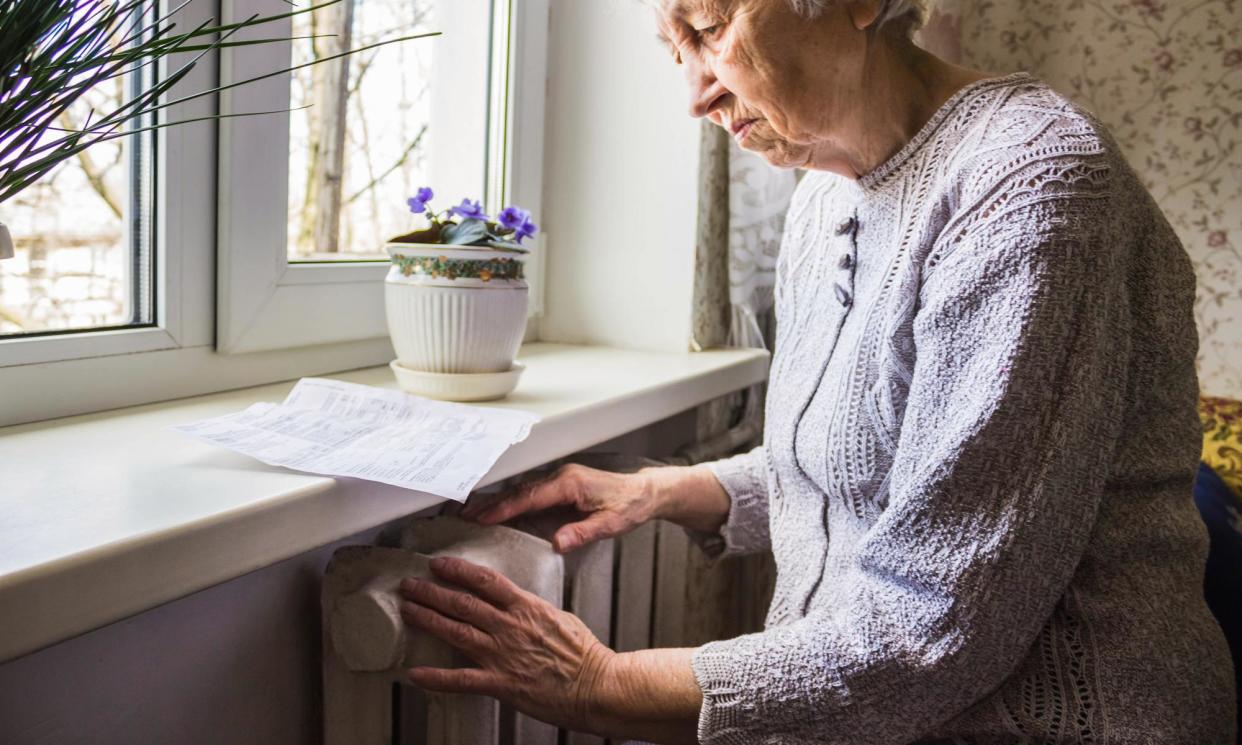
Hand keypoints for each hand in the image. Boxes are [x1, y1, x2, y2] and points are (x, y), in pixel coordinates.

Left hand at [399, 556, 615, 732]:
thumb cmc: (584, 655)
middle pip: (463, 603)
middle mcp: (511, 627)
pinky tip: (416, 674)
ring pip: (457, 632)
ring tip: (409, 610)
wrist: (597, 686)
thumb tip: (518, 603)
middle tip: (411, 585)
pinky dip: (436, 678)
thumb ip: (533, 610)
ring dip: (429, 620)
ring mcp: (503, 655)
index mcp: (527, 607)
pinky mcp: (502, 683)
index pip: (485, 581)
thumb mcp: (560, 618)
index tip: (439, 564)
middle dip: (432, 591)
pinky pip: (462, 680)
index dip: (458, 570)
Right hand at [461, 463, 662, 552]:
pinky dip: (512, 499)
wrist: (646, 491)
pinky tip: (499, 508)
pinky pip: (531, 491)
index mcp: (571, 484)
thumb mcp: (612, 524)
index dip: (505, 508)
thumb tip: (557, 543)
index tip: (483, 518)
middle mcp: (562, 477)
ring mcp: (561, 478)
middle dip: (492, 503)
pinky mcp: (562, 484)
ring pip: (523, 489)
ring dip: (498, 500)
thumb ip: (583, 532)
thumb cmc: (630, 506)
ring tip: (472, 512)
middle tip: (464, 515)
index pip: (531, 496)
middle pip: (520, 490)